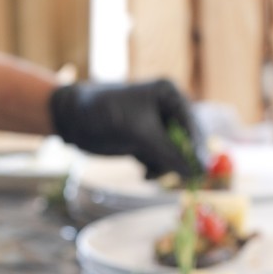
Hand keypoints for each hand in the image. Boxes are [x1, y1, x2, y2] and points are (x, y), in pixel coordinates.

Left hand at [49, 79, 202, 178]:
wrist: (72, 119)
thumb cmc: (104, 115)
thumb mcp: (140, 134)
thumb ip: (168, 152)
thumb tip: (196, 172)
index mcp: (169, 94)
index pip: (193, 123)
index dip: (198, 147)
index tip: (201, 170)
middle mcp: (166, 108)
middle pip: (187, 140)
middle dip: (181, 159)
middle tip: (181, 179)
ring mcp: (156, 125)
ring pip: (174, 153)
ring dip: (166, 166)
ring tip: (150, 173)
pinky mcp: (145, 141)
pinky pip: (160, 159)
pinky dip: (155, 168)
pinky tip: (144, 173)